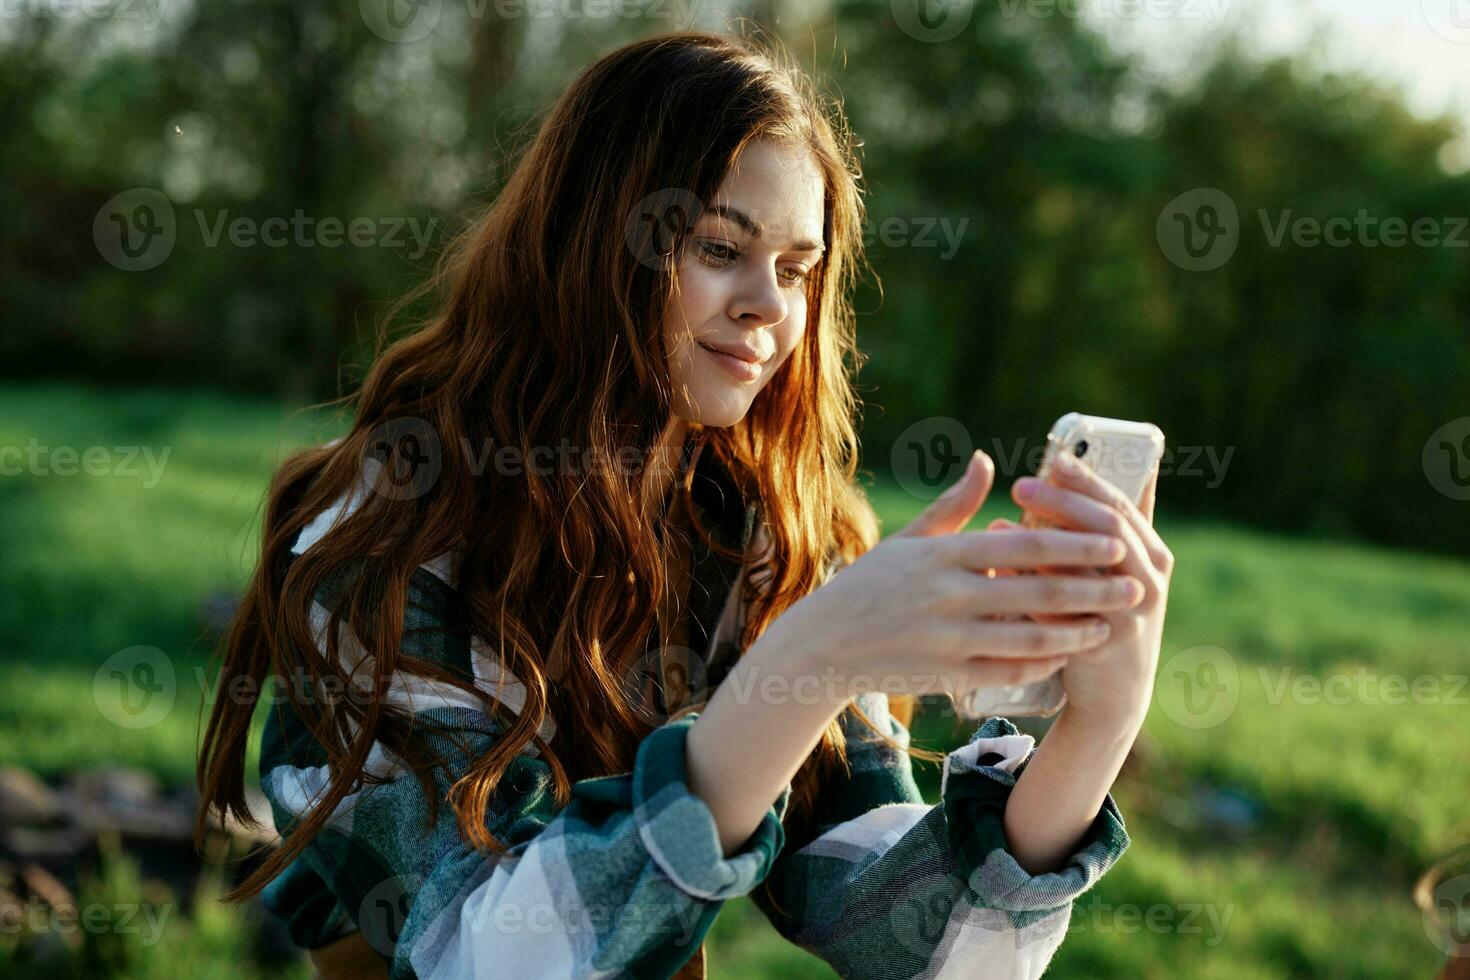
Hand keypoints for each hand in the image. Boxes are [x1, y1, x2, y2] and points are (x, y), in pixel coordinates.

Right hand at [768, 450, 1137, 703]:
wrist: (824, 644)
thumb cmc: (870, 585)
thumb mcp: (909, 538)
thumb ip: (954, 504)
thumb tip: (987, 461)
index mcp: (941, 554)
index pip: (1020, 545)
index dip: (1072, 543)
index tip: (1114, 539)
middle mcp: (946, 595)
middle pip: (1034, 590)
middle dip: (1092, 588)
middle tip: (1134, 585)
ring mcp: (946, 638)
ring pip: (1028, 636)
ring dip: (1076, 631)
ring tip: (1111, 624)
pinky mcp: (945, 675)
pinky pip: (1007, 670)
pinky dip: (1043, 662)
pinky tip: (1069, 653)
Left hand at [1009, 452, 1173, 726]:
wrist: (1115, 693)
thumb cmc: (1105, 618)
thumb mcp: (1112, 571)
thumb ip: (1099, 528)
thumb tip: (1084, 470)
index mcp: (1150, 552)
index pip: (1119, 504)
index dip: (1087, 481)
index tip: (1053, 459)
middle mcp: (1148, 578)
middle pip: (1107, 529)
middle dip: (1062, 504)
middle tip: (1021, 486)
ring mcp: (1131, 612)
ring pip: (1087, 570)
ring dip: (1042, 545)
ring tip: (998, 526)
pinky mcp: (1105, 643)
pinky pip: (1063, 613)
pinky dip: (1030, 591)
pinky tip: (999, 573)